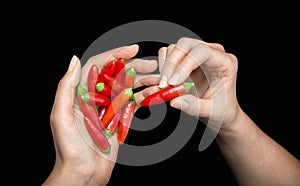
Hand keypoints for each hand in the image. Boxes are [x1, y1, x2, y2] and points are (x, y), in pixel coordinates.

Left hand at [44, 45, 157, 185]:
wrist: (82, 174)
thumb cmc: (69, 149)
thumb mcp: (61, 116)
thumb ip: (66, 87)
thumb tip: (74, 59)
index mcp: (80, 93)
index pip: (98, 66)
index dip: (116, 54)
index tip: (134, 50)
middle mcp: (95, 97)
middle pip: (117, 75)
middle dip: (135, 67)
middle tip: (152, 66)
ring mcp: (108, 108)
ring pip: (128, 88)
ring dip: (143, 82)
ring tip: (159, 79)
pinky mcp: (119, 119)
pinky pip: (134, 104)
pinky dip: (145, 97)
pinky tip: (155, 93)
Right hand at [158, 37, 238, 131]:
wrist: (221, 110)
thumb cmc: (221, 109)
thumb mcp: (211, 111)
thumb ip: (194, 106)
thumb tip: (175, 101)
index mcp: (226, 63)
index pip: (202, 51)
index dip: (185, 65)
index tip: (173, 82)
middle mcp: (213, 53)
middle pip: (186, 44)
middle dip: (171, 63)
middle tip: (164, 84)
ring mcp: (199, 53)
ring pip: (175, 48)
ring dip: (166, 66)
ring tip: (165, 85)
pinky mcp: (187, 57)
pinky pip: (170, 53)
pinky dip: (163, 66)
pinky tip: (166, 80)